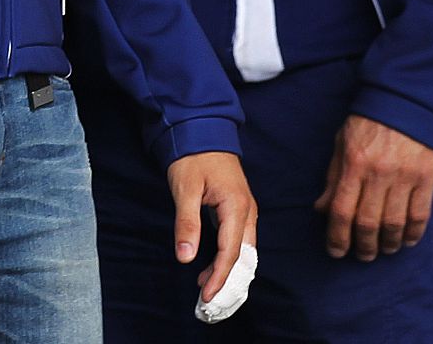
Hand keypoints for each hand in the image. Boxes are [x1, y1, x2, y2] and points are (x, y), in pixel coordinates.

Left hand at [166, 151, 257, 302]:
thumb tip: (186, 257)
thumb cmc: (193, 156)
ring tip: (207, 290)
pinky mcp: (239, 208)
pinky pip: (240, 241)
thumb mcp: (185, 188)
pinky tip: (213, 269)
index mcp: (236, 206)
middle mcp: (247, 210)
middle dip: (228, 282)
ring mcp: (246, 209)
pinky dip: (229, 259)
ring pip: (244, 251)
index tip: (205, 297)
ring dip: (229, 272)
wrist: (202, 129)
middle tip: (208, 303)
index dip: (219, 277)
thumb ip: (187, 223)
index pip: (231, 252)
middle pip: (243, 257)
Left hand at [314, 115, 432, 260]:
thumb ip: (333, 176)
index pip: (341, 209)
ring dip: (388, 244)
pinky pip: (420, 215)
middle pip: (367, 223)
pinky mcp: (426, 178)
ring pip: (394, 224)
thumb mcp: (343, 141)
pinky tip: (406, 240)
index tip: (336, 250)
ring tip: (384, 249)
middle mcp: (378, 172)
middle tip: (362, 254)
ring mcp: (404, 176)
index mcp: (354, 162)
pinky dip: (413, 234)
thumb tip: (321, 208)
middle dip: (363, 246)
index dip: (337, 236)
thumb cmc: (371, 119)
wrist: (406, 100)